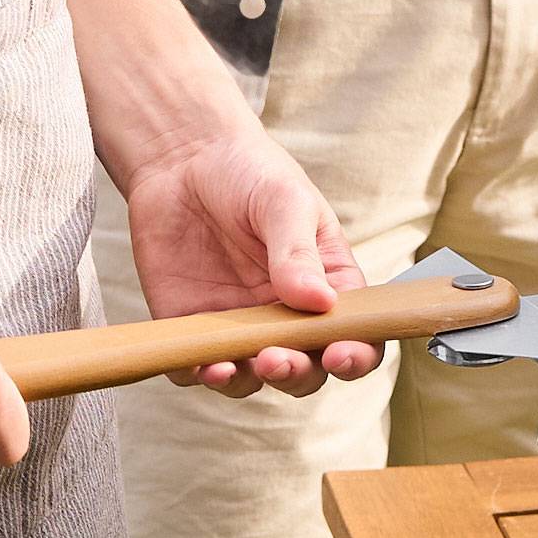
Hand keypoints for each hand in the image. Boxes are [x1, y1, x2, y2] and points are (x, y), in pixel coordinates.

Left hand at [123, 123, 376, 399]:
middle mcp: (287, 316)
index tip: (339, 353)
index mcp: (327, 285)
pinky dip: (197, 374)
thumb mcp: (284, 199)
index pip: (356, 334)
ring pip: (252, 379)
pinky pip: (196, 367)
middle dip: (296, 373)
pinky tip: (198, 363)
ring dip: (247, 380)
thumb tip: (318, 302)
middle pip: (306, 369)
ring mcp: (240, 327)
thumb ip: (298, 251)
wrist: (182, 157)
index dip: (355, 353)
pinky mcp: (192, 328)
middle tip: (277, 358)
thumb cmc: (248, 172)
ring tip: (232, 364)